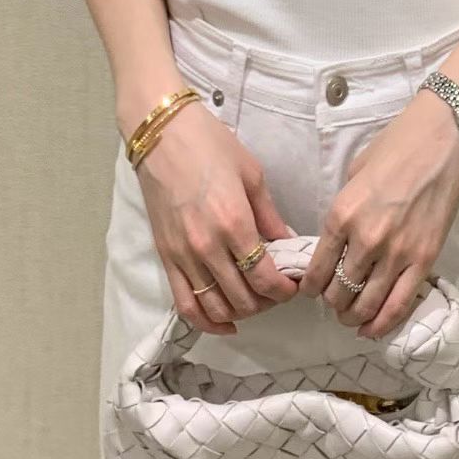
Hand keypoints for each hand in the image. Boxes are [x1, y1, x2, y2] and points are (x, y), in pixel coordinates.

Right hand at [130, 99, 300, 335]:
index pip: (265, 278)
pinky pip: (185, 304)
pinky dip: (206, 322)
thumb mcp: (252, 175)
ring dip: (241, 312)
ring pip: (215, 308)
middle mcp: (207, 247)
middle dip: (268, 301)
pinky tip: (225, 323)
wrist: (162, 135)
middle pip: (243, 299)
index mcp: (234, 224)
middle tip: (280, 288)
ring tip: (256, 299)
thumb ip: (270, 216)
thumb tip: (288, 244)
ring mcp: (183, 256)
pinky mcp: (166, 258)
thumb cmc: (210, 145)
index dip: (285, 289)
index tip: (296, 284)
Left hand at [298, 89, 458, 338]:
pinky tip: (372, 328)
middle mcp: (366, 239)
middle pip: (339, 291)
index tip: (311, 290)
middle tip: (334, 301)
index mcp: (342, 214)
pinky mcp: (425, 260)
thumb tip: (337, 239)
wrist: (442, 139)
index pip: (317, 268)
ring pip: (366, 304)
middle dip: (332, 302)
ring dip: (353, 316)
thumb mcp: (355, 174)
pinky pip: (399, 304)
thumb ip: (343, 210)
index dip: (310, 287)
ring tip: (350, 317)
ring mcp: (397, 253)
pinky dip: (382, 323)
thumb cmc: (396, 146)